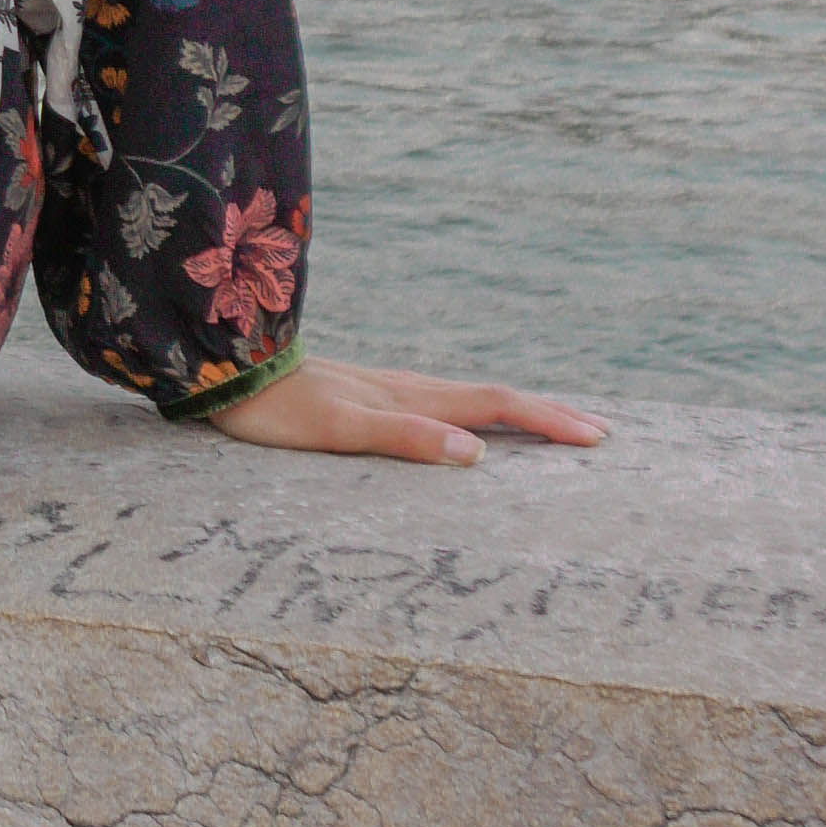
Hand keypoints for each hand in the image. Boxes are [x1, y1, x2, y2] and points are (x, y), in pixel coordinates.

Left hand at [208, 357, 605, 468]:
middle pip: (493, 398)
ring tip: (551, 425)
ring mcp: (388, 388)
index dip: (547, 421)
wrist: (227, 372)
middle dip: (547, 414)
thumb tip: (476, 454)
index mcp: (411, 397)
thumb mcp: (340, 429)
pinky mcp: (367, 394)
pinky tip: (468, 421)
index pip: (496, 407)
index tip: (596, 438)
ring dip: (517, 411)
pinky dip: (476, 412)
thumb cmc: (278, 408)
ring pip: (469, 397)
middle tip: (598, 432)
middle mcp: (408, 388)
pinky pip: (441, 401)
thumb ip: (405, 438)